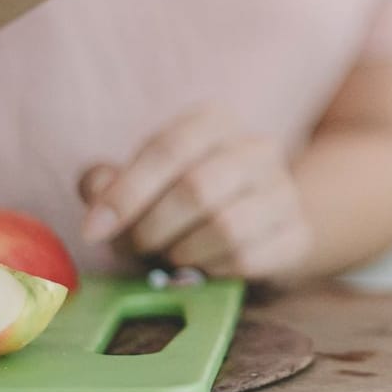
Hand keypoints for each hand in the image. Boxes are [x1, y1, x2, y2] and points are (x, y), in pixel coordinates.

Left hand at [78, 105, 313, 279]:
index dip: (125, 193)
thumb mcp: (144, 181)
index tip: (93, 231)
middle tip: (135, 248)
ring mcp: (284, 191)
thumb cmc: (187, 199)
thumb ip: (109, 182)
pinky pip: (247, 260)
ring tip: (171, 256)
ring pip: (225, 228)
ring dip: (183, 253)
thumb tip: (95, 191)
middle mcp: (257, 147)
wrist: (263, 219)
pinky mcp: (298, 234)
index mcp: (214, 121)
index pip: (168, 147)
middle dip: (152, 229)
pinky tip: (204, 266)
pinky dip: (212, 271)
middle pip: (196, 190)